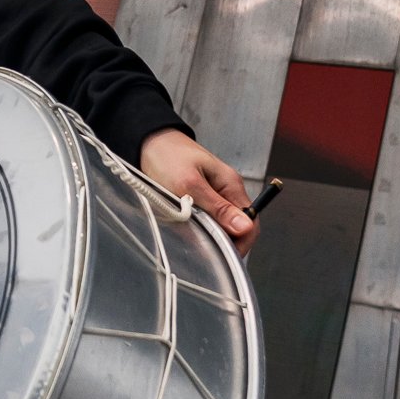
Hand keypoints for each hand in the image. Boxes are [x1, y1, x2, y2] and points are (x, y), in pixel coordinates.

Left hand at [138, 129, 257, 255]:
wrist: (149, 142)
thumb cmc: (168, 156)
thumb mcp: (191, 184)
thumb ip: (218, 207)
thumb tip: (245, 227)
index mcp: (231, 186)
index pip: (250, 223)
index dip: (240, 243)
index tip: (222, 256)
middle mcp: (226, 192)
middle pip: (236, 227)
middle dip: (222, 241)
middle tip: (201, 249)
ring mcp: (214, 196)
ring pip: (220, 226)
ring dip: (208, 235)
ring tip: (190, 236)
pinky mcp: (200, 199)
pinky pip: (206, 220)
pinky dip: (197, 227)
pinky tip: (185, 228)